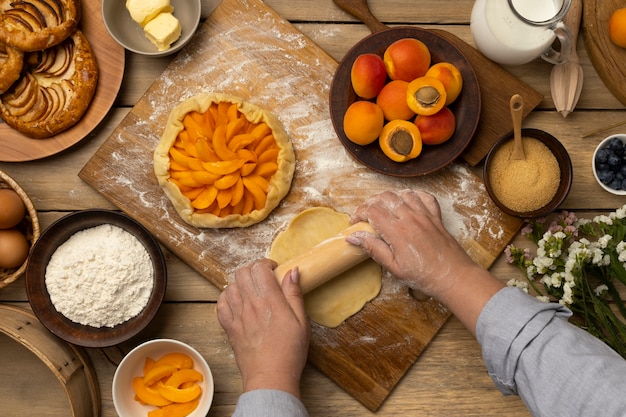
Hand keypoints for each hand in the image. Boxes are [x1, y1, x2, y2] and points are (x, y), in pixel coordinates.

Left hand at [217, 259, 309, 397]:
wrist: (270, 378)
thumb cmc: (289, 352)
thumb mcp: (301, 321)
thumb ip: (294, 294)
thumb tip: (292, 271)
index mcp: (270, 300)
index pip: (259, 268)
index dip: (266, 263)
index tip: (274, 269)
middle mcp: (250, 304)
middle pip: (242, 272)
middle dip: (253, 269)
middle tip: (262, 277)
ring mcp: (237, 316)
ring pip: (230, 286)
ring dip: (240, 283)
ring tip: (251, 290)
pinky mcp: (229, 328)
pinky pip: (220, 304)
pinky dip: (227, 298)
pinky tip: (237, 302)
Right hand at [347, 189, 476, 296]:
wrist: (454, 277)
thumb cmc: (423, 276)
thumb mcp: (393, 267)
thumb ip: (373, 249)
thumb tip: (353, 237)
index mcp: (398, 231)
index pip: (372, 210)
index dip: (359, 213)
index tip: (355, 222)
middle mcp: (411, 218)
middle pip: (385, 197)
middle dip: (371, 202)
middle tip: (366, 214)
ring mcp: (425, 215)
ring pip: (403, 194)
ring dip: (390, 197)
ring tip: (384, 207)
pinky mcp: (436, 217)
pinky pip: (424, 197)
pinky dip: (414, 195)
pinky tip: (408, 202)